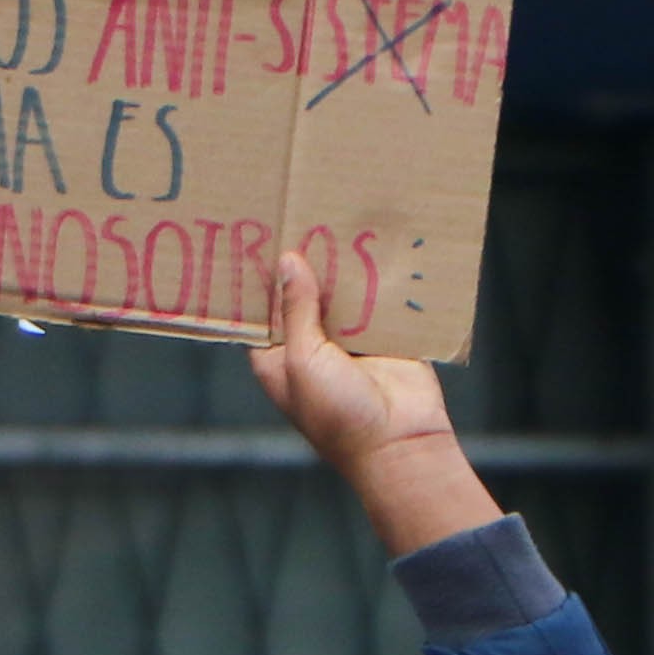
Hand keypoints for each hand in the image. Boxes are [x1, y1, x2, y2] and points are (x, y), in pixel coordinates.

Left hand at [257, 246, 497, 557]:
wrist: (399, 442)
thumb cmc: (337, 413)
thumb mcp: (303, 359)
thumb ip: (296, 310)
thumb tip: (288, 261)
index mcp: (277, 358)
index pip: (261, 310)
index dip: (257, 279)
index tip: (254, 236)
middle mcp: (310, 347)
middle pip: (301, 295)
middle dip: (301, 264)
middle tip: (294, 212)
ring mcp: (348, 341)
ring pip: (339, 294)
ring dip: (339, 266)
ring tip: (331, 215)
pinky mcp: (383, 337)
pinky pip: (376, 300)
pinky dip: (374, 278)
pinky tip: (369, 241)